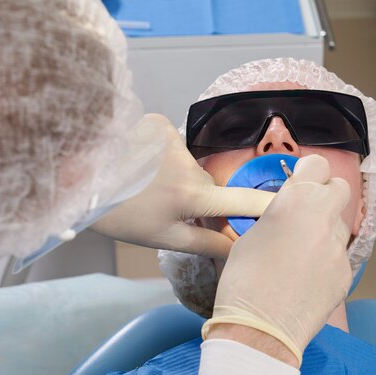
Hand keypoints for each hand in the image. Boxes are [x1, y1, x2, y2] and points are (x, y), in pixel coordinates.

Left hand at [91, 114, 274, 257]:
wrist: (75, 180)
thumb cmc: (119, 215)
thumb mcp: (162, 237)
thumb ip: (206, 242)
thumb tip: (238, 250)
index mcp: (193, 195)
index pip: (243, 201)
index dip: (271, 205)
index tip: (300, 202)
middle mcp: (189, 163)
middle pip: (210, 185)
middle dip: (199, 198)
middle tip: (168, 209)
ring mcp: (172, 138)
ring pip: (190, 165)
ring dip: (179, 177)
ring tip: (148, 187)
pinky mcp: (156, 123)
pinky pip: (172, 144)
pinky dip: (163, 155)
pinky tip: (140, 165)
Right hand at [204, 155, 352, 365]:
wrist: (260, 328)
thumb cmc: (243, 280)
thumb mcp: (250, 236)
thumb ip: (276, 215)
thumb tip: (287, 209)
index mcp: (295, 201)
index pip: (317, 164)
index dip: (308, 171)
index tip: (300, 180)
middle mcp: (323, 218)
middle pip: (341, 188)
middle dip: (325, 194)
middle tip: (305, 211)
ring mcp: (339, 248)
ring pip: (339, 225)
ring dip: (324, 230)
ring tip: (300, 253)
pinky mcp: (346, 274)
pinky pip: (338, 256)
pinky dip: (326, 260)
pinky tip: (306, 277)